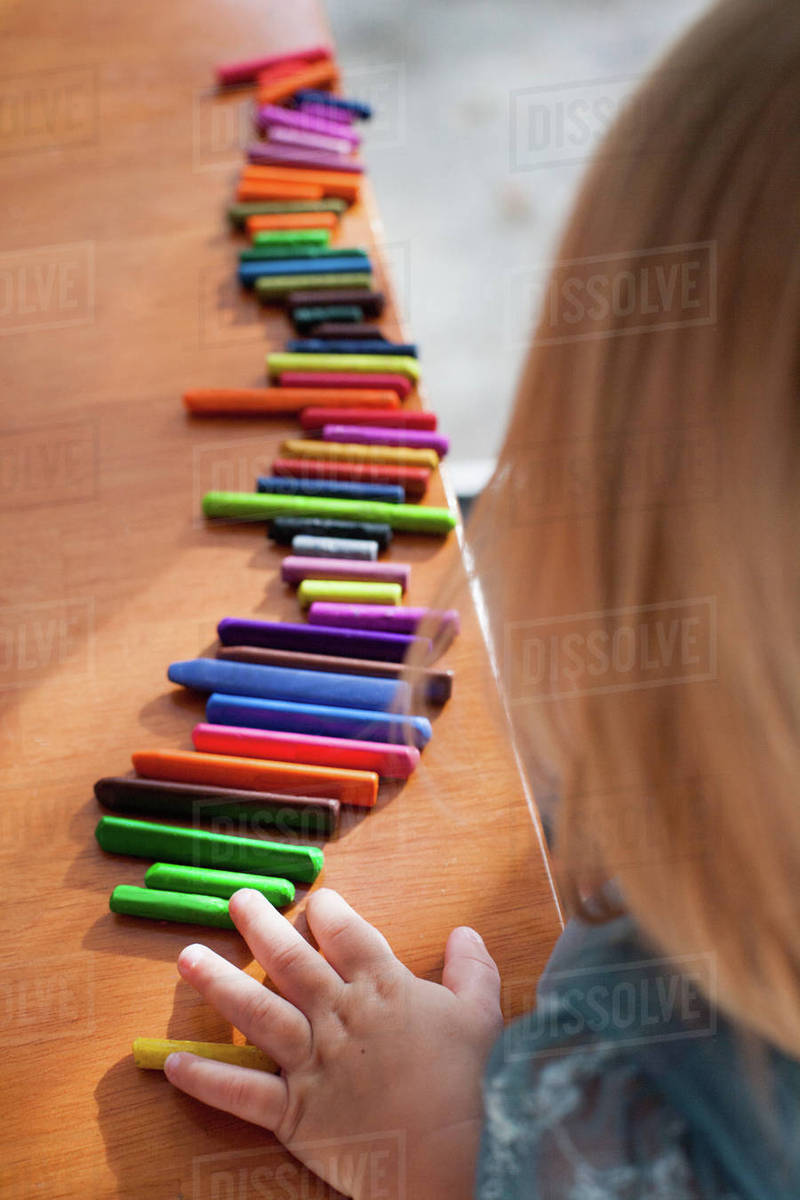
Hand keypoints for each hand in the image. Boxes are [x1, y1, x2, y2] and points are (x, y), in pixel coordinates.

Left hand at [164, 887, 502, 1199]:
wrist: (453, 1159)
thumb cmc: (470, 1085)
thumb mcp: (482, 1016)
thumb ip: (471, 970)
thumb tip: (465, 933)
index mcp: (383, 987)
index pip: (345, 933)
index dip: (327, 911)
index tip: (314, 901)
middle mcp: (339, 1015)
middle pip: (290, 960)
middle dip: (260, 926)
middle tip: (237, 900)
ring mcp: (313, 1063)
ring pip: (255, 1012)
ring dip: (217, 982)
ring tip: (188, 957)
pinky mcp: (295, 1113)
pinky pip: (241, 1091)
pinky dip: (206, 1077)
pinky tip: (174, 1061)